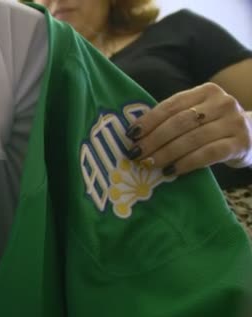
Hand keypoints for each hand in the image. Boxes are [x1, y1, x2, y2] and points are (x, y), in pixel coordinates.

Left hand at [124, 82, 251, 175]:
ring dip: (166, 153)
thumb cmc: (213, 127)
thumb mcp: (197, 116)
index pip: (171, 105)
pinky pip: (207, 154)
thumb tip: (135, 135)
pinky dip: (185, 163)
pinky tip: (170, 171)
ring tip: (148, 164)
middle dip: (153, 139)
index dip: (148, 120)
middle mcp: (222, 102)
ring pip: (192, 139)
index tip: (130, 135)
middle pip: (180, 122)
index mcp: (206, 91)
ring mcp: (233, 122)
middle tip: (135, 153)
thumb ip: (172, 119)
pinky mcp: (240, 143)